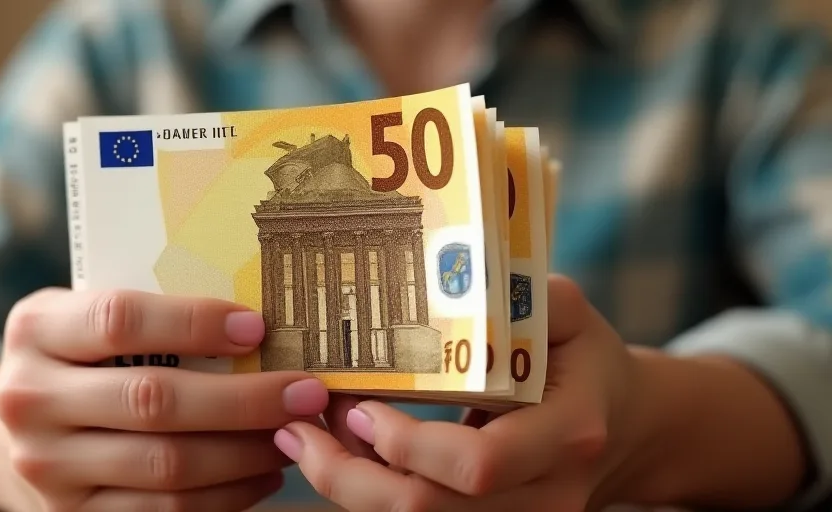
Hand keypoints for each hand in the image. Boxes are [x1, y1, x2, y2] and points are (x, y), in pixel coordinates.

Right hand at [0, 288, 329, 510]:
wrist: (22, 428)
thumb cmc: (81, 356)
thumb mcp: (90, 317)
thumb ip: (153, 311)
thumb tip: (260, 322)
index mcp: (37, 329)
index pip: (120, 319)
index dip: (194, 322)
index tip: (257, 328)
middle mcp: (29, 399)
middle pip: (154, 399)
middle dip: (245, 398)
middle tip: (304, 392)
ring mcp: (47, 466)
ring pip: (167, 464)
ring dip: (245, 451)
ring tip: (292, 433)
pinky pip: (166, 510)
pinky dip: (227, 494)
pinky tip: (262, 473)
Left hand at [274, 275, 644, 510]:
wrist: (623, 426)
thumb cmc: (587, 360)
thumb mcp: (569, 314)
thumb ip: (524, 293)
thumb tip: (458, 274)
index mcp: (567, 433)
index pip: (477, 465)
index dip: (406, 444)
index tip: (357, 405)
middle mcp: (547, 493)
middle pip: (429, 511)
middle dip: (349, 476)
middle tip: (297, 431)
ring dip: (350, 487)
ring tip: (306, 440)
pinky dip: (372, 494)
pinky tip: (343, 456)